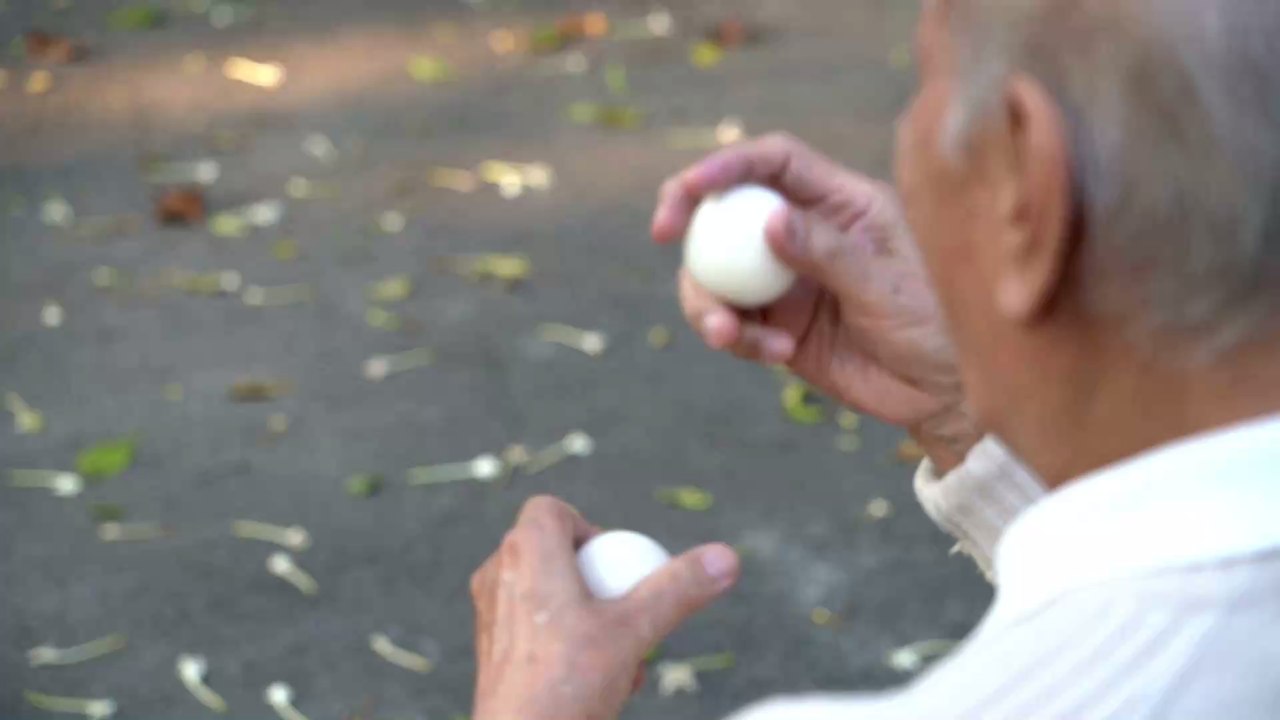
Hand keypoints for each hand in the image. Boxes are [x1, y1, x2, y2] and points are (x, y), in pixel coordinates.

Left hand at [471, 496, 739, 719]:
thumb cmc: (568, 685)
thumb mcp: (635, 631)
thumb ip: (679, 589)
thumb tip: (727, 557)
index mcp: (525, 550)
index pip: (550, 510)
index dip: (588, 529)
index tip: (616, 567)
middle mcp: (497, 573)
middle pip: (553, 551)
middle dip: (595, 578)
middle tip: (624, 613)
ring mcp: (490, 613)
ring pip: (547, 592)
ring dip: (588, 615)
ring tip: (619, 656)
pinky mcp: (491, 649)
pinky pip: (535, 626)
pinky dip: (568, 641)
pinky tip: (599, 681)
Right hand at [653, 133, 978, 470]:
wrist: (944, 395)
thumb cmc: (938, 326)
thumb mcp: (885, 285)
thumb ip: (826, 253)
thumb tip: (768, 221)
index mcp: (842, 203)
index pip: (776, 163)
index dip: (729, 162)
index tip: (691, 185)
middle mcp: (806, 233)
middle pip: (729, 207)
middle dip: (688, 215)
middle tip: (663, 233)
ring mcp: (786, 280)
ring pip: (716, 270)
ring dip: (705, 297)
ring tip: (724, 334)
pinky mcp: (775, 325)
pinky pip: (730, 321)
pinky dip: (734, 336)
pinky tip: (771, 354)